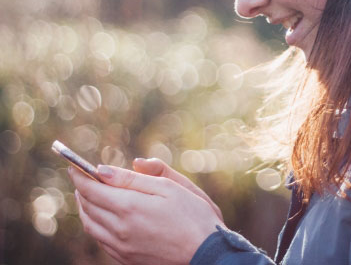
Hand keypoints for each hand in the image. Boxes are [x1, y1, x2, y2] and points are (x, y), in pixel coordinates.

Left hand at [69, 164, 223, 264]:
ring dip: (85, 207)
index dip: (80, 176)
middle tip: (81, 177)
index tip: (73, 165)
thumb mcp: (168, 187)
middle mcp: (119, 229)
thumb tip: (104, 170)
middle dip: (81, 189)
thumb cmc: (193, 214)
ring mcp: (121, 247)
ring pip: (90, 225)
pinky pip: (100, 240)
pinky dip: (94, 224)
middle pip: (87, 207)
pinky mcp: (126, 259)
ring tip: (88, 194)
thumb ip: (135, 177)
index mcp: (129, 207)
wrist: (206, 252)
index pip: (92, 189)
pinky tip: (102, 217)